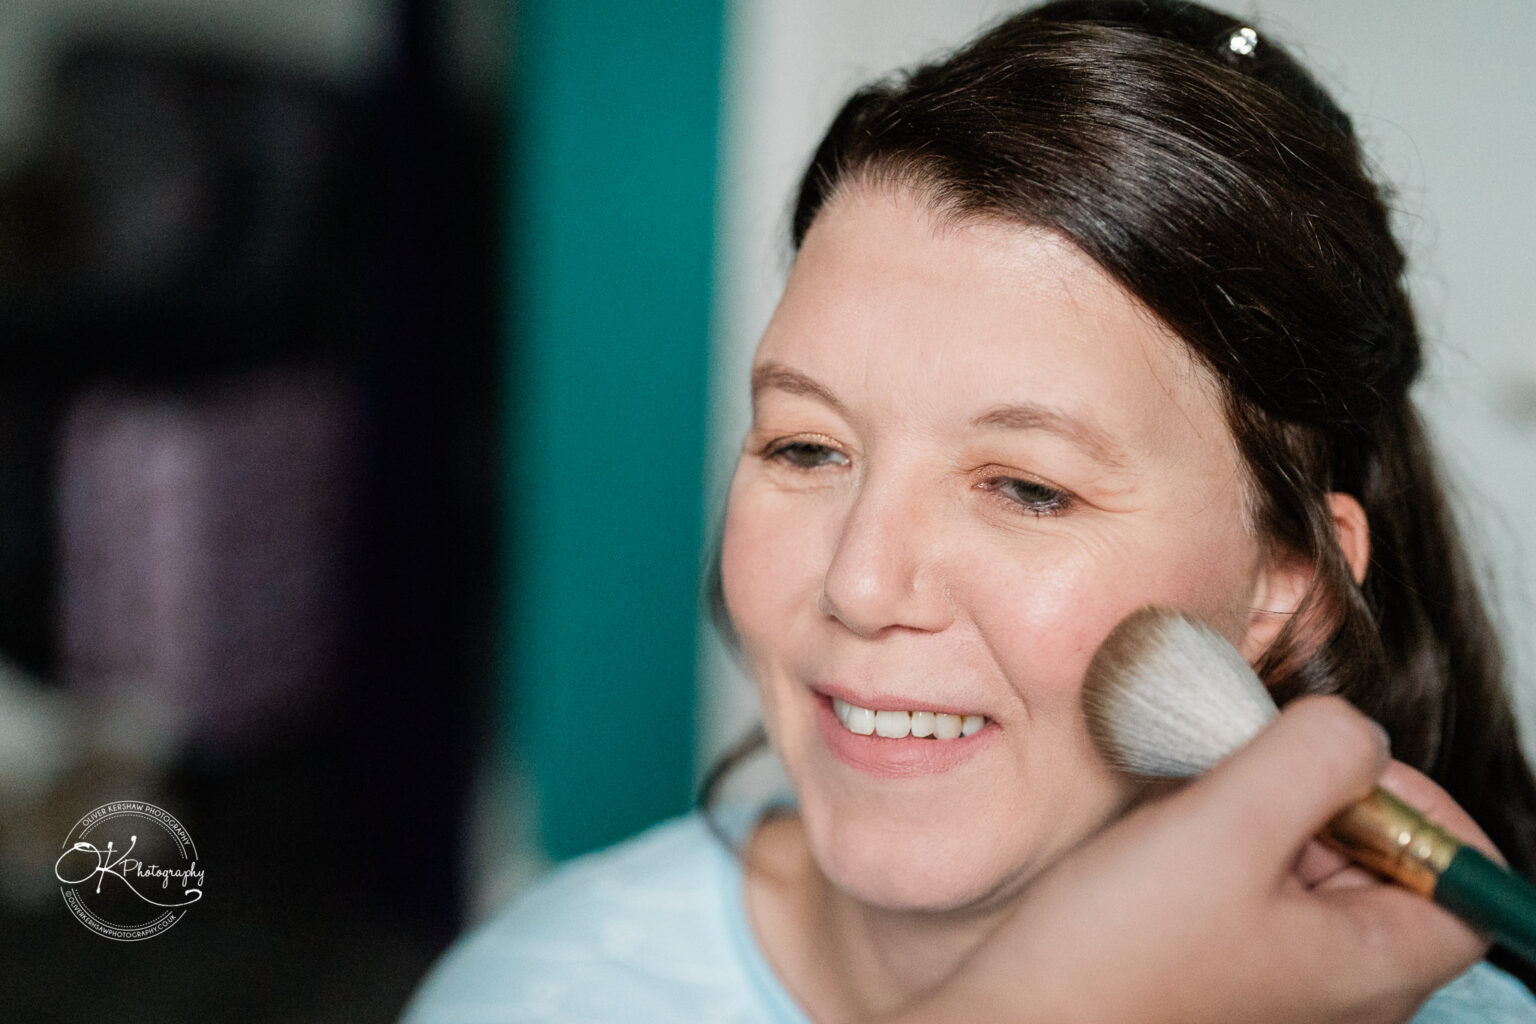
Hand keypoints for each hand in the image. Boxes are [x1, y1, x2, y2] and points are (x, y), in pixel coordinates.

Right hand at [886, 696, 1492, 1023]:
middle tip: (1243, 779)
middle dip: (1322, 800)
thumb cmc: (1110, 959)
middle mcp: (1338, 992)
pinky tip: (1164, 848)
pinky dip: (1223, 852)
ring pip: (1311, 875)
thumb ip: (1313, 756)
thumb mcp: (1224, 829)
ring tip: (1191, 816)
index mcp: (1370, 971)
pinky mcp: (1218, 977)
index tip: (1336, 766)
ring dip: (1262, 820)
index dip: (1418, 806)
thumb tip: (1354, 732)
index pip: (1465, 880)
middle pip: (1385, 868)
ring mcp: (1277, 988)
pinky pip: (1253, 895)